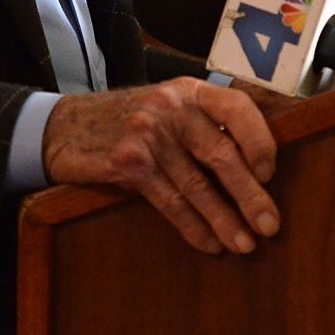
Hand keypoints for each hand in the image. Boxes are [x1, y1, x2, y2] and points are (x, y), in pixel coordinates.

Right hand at [41, 77, 279, 255]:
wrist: (64, 126)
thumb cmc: (127, 120)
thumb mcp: (166, 106)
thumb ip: (202, 123)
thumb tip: (254, 163)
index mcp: (188, 90)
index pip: (236, 107)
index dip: (259, 139)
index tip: (270, 172)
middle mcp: (171, 108)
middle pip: (221, 154)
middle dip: (250, 194)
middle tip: (270, 225)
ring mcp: (148, 135)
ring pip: (197, 185)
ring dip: (225, 220)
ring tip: (245, 244)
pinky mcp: (128, 163)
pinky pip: (170, 202)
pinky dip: (193, 227)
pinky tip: (209, 244)